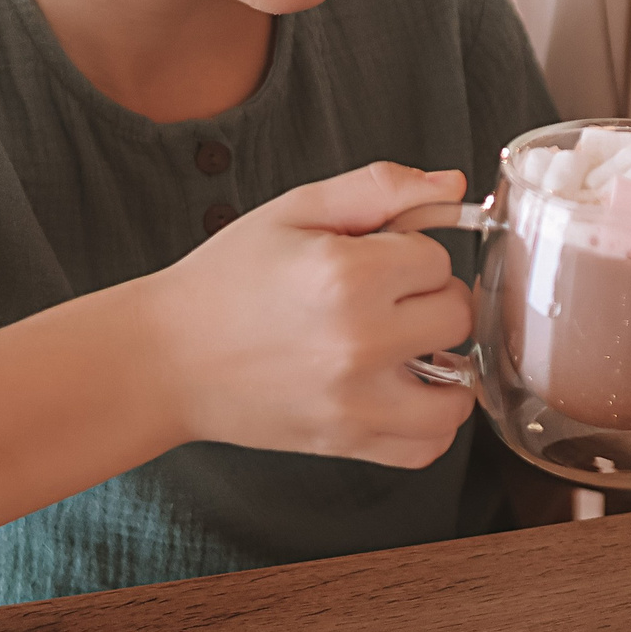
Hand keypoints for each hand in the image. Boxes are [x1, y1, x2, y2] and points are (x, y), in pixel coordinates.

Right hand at [143, 162, 478, 468]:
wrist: (168, 358)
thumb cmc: (227, 280)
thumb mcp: (295, 209)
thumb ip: (380, 188)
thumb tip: (453, 186)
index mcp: (347, 275)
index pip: (437, 257)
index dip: (408, 251)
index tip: (373, 259)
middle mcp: (361, 343)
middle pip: (457, 315)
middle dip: (429, 298)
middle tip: (384, 298)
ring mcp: (358, 403)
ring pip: (461, 388)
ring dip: (445, 363)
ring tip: (405, 347)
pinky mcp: (349, 443)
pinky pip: (431, 444)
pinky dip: (431, 420)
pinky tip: (403, 391)